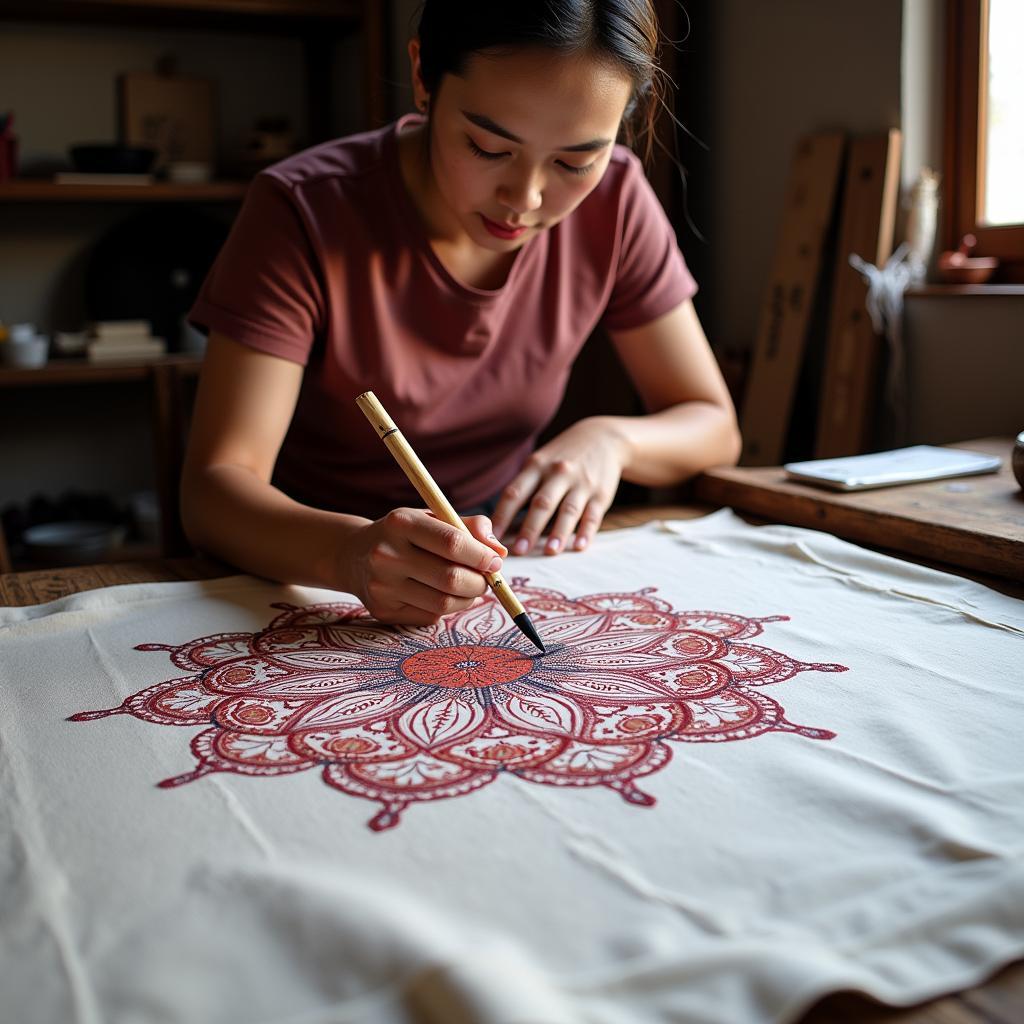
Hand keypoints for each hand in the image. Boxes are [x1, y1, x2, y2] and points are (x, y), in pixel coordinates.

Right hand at [342, 509, 506, 625]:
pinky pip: (430, 616)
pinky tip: (441, 595)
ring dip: (467, 599)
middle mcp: (386, 554)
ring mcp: (381, 586)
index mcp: (400, 523)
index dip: (482, 556)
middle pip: (450, 578)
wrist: (354, 555)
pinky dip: (446, 609)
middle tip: (487, 580)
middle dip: (480, 582)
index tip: (495, 561)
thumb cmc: (404, 534)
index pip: (452, 542)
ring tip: (470, 588)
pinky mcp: (382, 611)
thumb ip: (469, 527)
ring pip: (443, 603)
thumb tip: (500, 551)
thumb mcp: (431, 517)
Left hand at [491, 417, 629, 556]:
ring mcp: (581, 483)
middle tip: (519, 550)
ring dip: (558, 533)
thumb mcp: (540, 462)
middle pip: (542, 503)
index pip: (515, 493)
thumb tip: (501, 525)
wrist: (604, 438)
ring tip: (549, 552)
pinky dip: (586, 532)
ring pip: (568, 510)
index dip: (503, 515)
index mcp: (537, 466)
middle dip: (529, 528)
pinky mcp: (601, 494)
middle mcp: (558, 473)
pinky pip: (593, 515)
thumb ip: (523, 488)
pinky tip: (580, 546)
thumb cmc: (561, 457)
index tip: (493, 536)